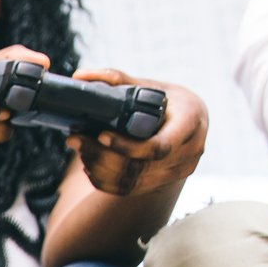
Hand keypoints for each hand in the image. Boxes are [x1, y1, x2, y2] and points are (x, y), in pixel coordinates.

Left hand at [68, 71, 207, 197]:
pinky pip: (130, 190)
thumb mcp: (152, 86)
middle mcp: (190, 151)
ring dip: (99, 169)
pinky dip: (105, 181)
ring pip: (132, 182)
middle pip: (140, 167)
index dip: (127, 146)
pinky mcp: (164, 183)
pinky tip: (90, 166)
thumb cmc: (170, 102)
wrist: (189, 125)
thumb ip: (118, 80)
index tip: (101, 135)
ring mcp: (178, 171)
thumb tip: (80, 75)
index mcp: (191, 123)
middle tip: (76, 140)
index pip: (159, 147)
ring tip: (80, 150)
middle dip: (102, 156)